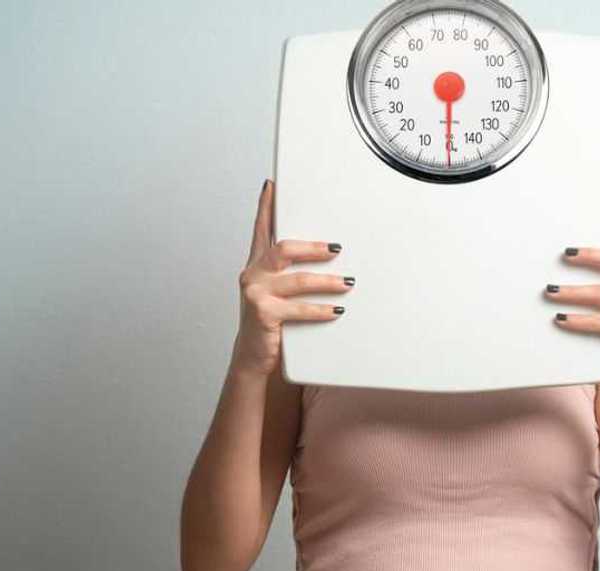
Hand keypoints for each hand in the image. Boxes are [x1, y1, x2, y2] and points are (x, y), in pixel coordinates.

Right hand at [231, 180, 353, 375]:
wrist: (254, 356)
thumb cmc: (271, 321)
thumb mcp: (277, 293)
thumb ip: (290, 273)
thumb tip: (329, 254)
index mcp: (257, 265)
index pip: (261, 229)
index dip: (265, 206)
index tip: (272, 185)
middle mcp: (253, 274)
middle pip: (283, 248)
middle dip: (313, 247)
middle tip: (337, 248)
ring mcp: (255, 293)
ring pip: (297, 279)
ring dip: (326, 281)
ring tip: (347, 282)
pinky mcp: (262, 313)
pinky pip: (299, 308)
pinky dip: (320, 309)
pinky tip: (336, 310)